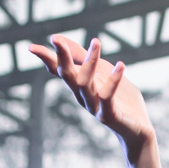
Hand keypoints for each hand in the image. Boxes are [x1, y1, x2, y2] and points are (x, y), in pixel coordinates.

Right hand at [28, 35, 154, 164]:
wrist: (137, 130)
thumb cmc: (120, 99)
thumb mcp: (101, 71)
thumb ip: (81, 56)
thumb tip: (56, 37)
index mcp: (78, 85)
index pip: (58, 70)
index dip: (46, 59)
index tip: (31, 47)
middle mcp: (82, 96)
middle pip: (67, 75)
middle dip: (62, 57)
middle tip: (56, 40)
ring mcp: (94, 107)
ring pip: (84, 84)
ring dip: (89, 62)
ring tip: (96, 42)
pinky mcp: (109, 116)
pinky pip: (107, 97)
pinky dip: (113, 80)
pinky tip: (120, 65)